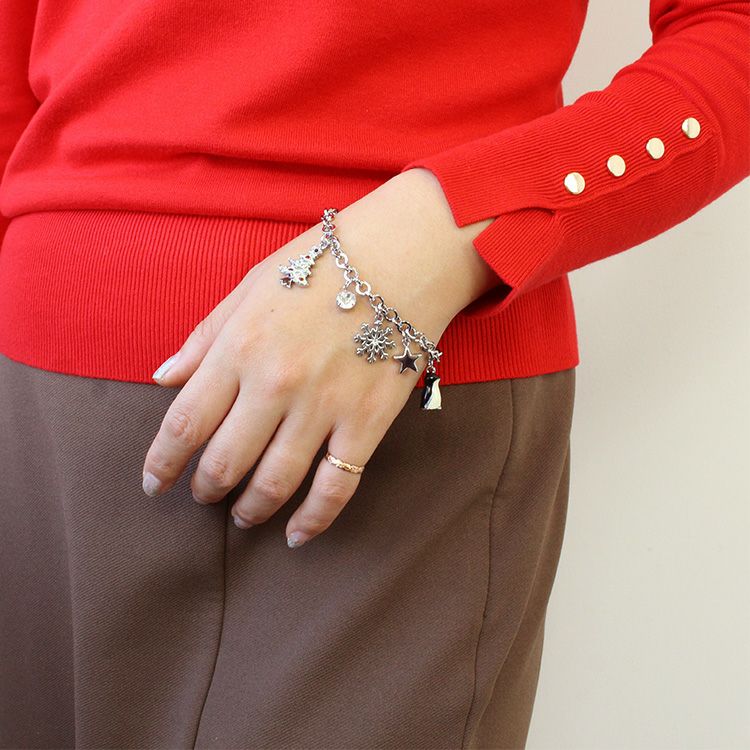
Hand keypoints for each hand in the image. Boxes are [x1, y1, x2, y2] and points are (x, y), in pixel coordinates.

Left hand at [140, 168, 498, 546]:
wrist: (404, 255)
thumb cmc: (323, 264)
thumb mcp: (252, 285)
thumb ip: (205, 336)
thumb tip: (162, 379)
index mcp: (240, 347)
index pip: (184, 424)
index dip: (162, 464)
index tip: (153, 484)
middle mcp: (275, 384)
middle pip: (224, 462)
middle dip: (205, 488)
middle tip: (201, 496)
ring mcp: (324, 407)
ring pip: (275, 482)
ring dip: (250, 509)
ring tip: (242, 516)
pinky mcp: (368, 422)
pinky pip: (336, 486)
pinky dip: (313, 519)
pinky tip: (296, 534)